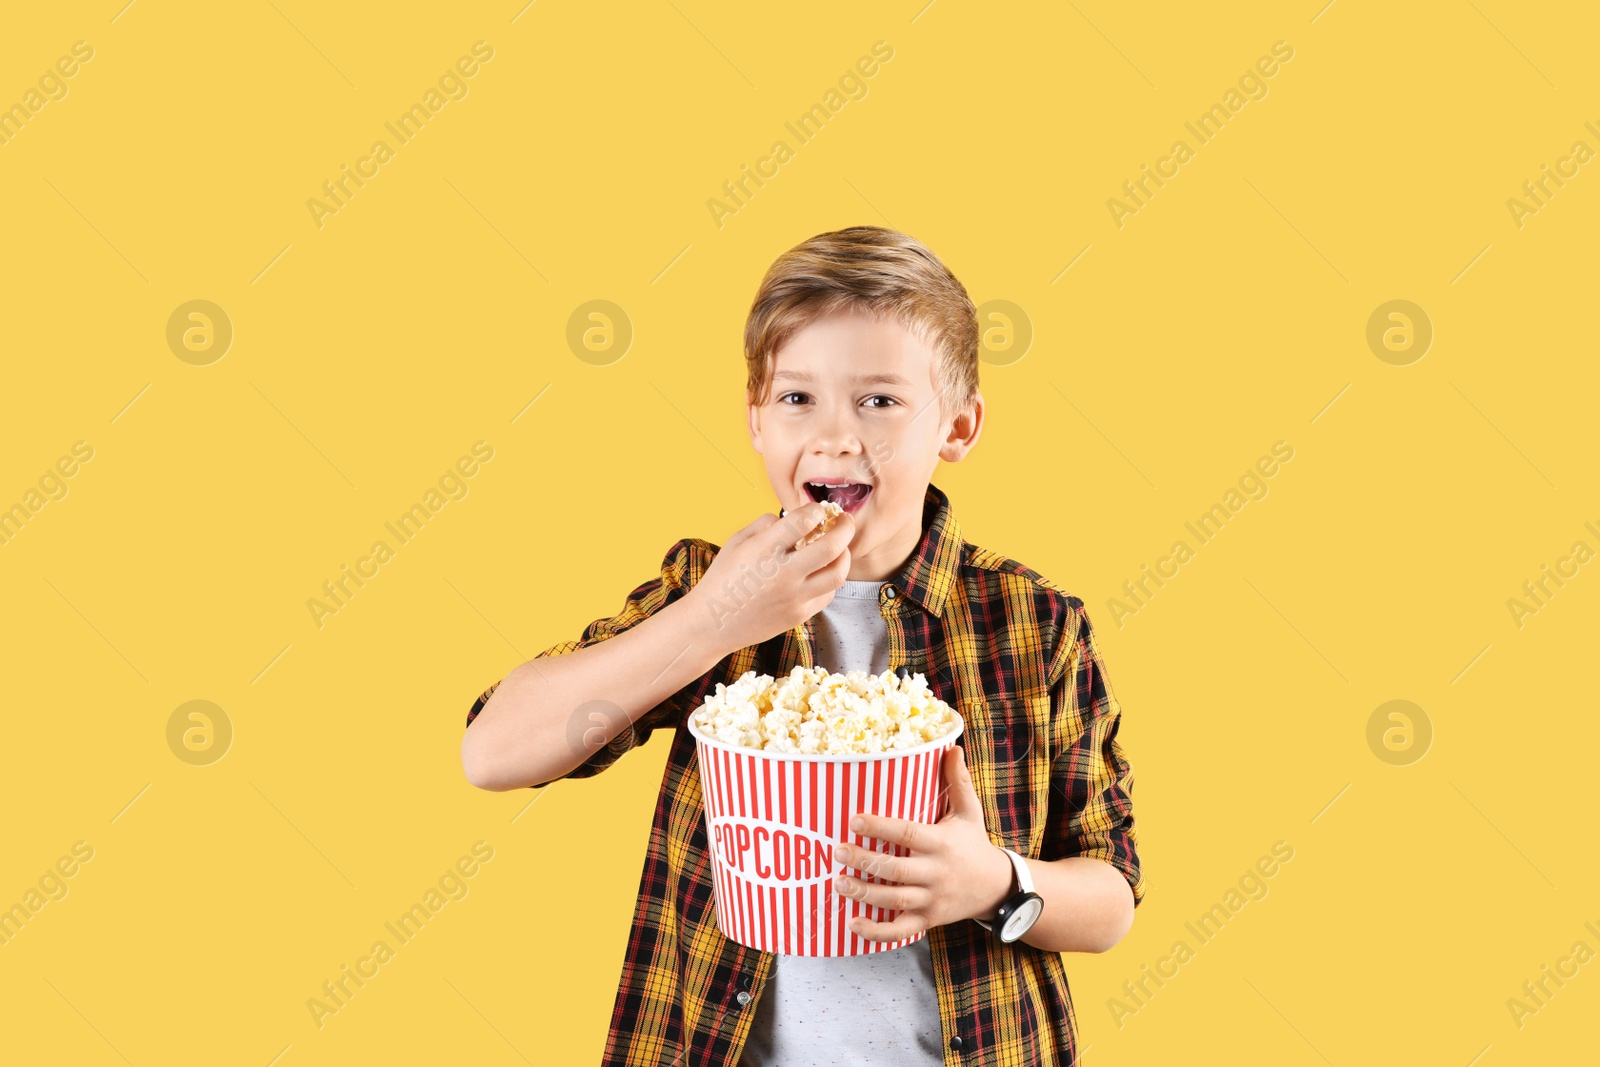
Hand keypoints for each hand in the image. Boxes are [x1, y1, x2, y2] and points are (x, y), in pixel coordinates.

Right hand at [687, 501, 854, 652]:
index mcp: (763, 550)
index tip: (817, 510)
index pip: (804, 521)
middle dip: (845, 527)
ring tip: (839, 548)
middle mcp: (782, 573)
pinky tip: (821, 571)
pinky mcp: (798, 615)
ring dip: (844, 555)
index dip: (817, 509)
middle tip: (844, 521)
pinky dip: (829, 578)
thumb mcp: (736, 542)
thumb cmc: (722, 579)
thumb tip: (793, 516)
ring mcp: (793, 597)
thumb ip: (765, 524)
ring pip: (838, 573)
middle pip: (832, 546)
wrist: (712, 624)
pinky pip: (827, 594)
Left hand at [831, 744, 1012, 941]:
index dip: (881, 828)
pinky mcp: (928, 921)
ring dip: (865, 894)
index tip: (854, 820)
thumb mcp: (970, 812)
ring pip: (895, 900)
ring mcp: (932, 900)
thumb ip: (959, 781)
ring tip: (839, 883)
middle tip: (836, 851)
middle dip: (865, 862)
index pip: (908, 834)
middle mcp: (936, 873)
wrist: (997, 888)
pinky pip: (900, 930)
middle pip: (897, 870)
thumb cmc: (974, 845)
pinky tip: (853, 924)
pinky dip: (877, 931)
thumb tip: (952, 747)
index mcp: (942, 843)